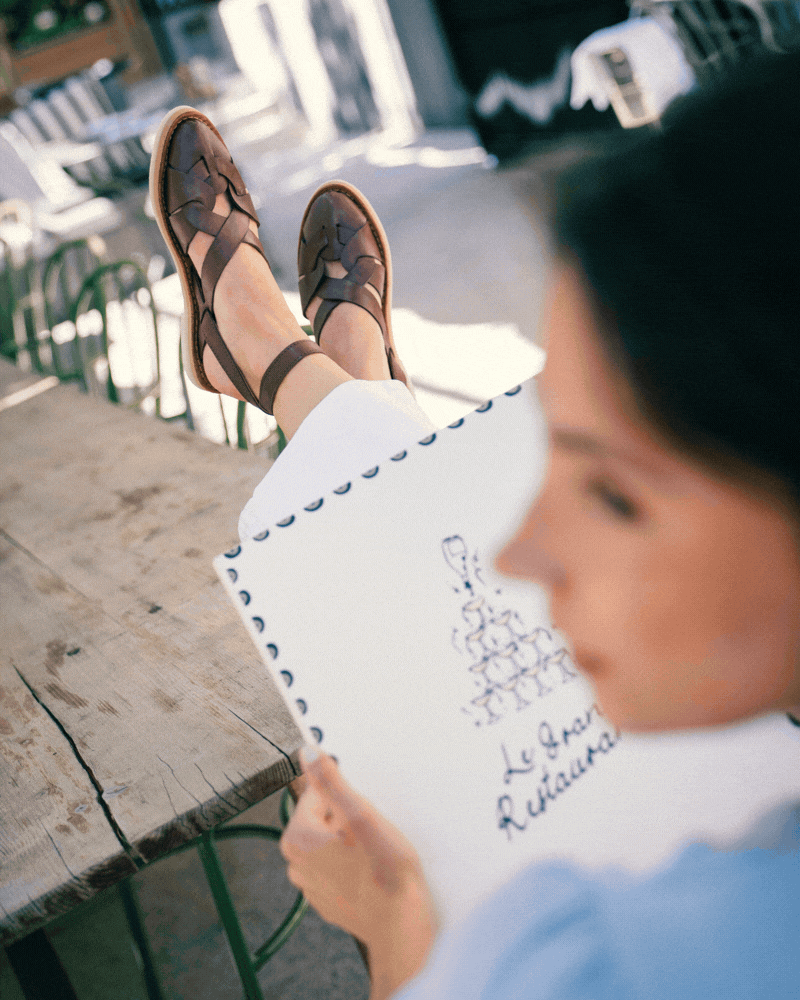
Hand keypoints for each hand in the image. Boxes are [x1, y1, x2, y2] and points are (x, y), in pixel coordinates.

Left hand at [280, 747, 436, 997]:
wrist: (401, 927)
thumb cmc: (385, 871)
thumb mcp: (361, 815)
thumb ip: (331, 782)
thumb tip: (307, 751)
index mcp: (296, 837)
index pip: (319, 794)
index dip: (347, 800)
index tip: (364, 817)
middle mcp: (294, 861)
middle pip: (324, 818)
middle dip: (348, 821)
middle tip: (372, 838)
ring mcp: (309, 885)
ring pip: (332, 843)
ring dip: (351, 843)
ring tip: (373, 856)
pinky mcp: (325, 900)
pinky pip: (337, 868)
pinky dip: (352, 865)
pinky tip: (371, 874)